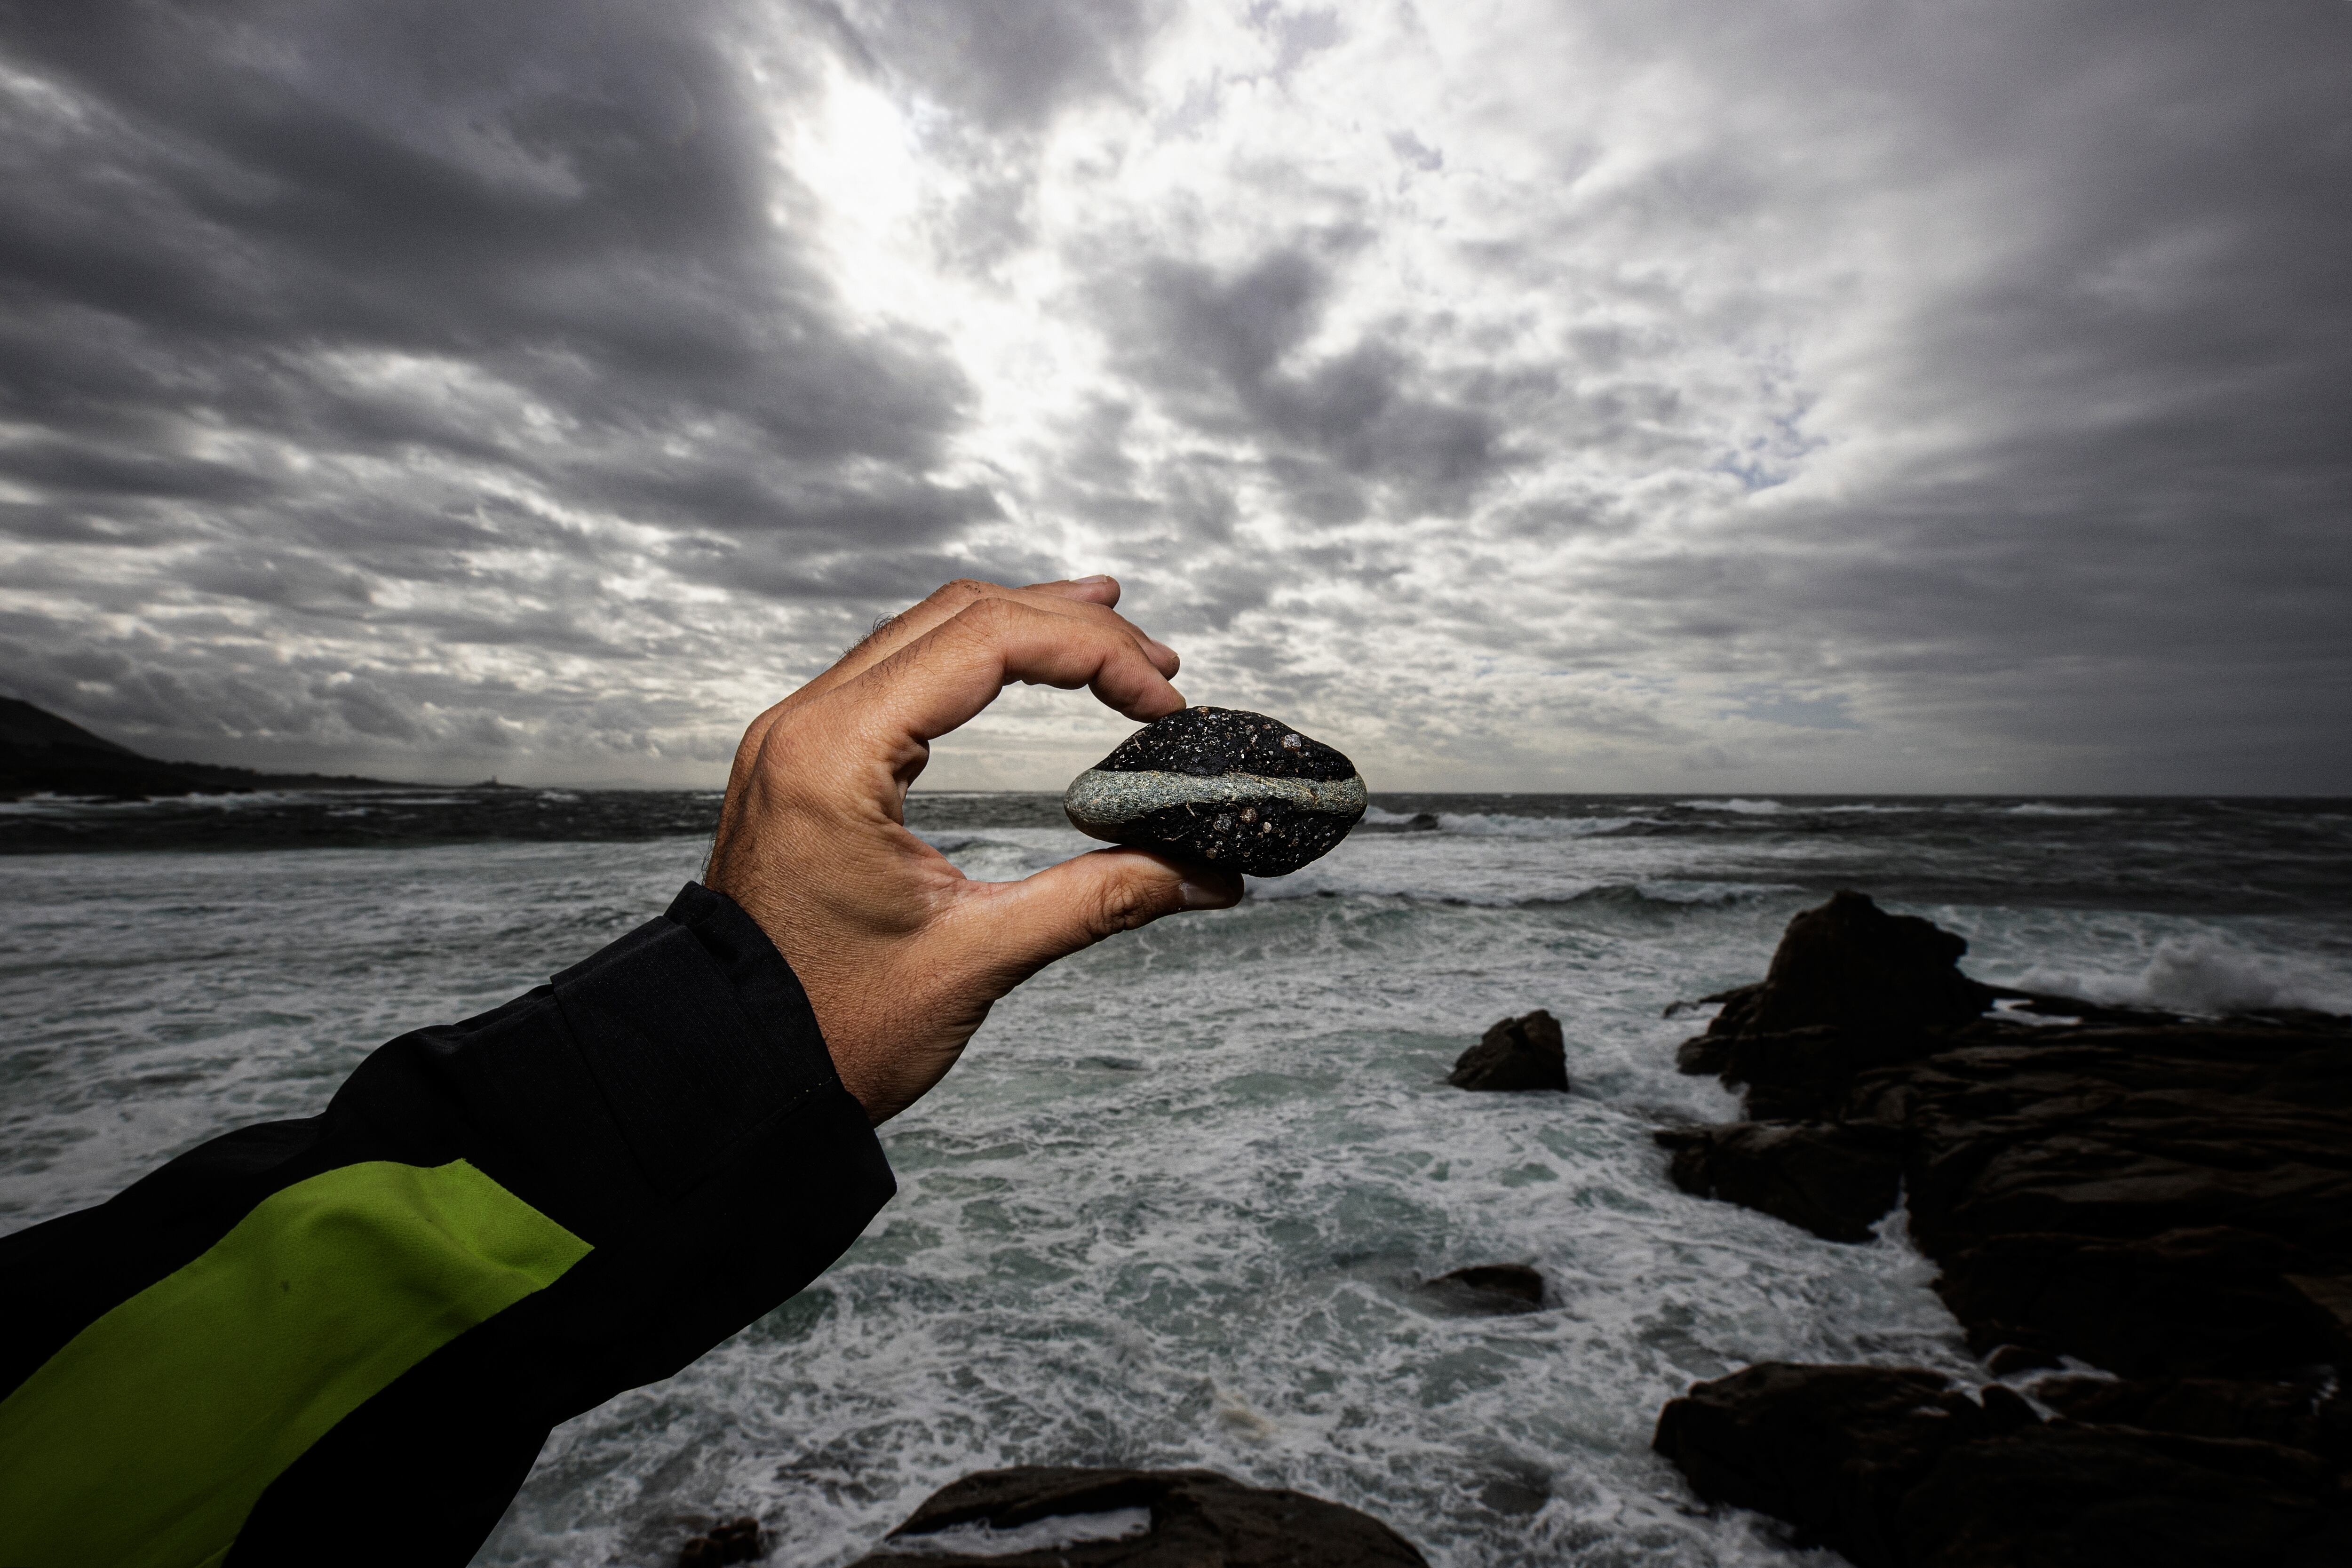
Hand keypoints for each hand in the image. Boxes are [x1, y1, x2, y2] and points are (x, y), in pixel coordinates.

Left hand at [705, 576, 1244, 1124]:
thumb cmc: (829, 1029)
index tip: (1164, 697)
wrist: (725, 1074)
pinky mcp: (805, 762)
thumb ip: (1099, 901)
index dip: (1093, 653)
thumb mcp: (975, 959)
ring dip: (1024, 627)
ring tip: (1112, 631)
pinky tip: (1025, 662)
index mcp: (834, 755)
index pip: (986, 640)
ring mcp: (798, 738)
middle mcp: (806, 725)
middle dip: (1071, 627)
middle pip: (959, 615)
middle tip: (1160, 661)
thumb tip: (1207, 875)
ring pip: (927, 630)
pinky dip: (974, 657)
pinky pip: (898, 670)